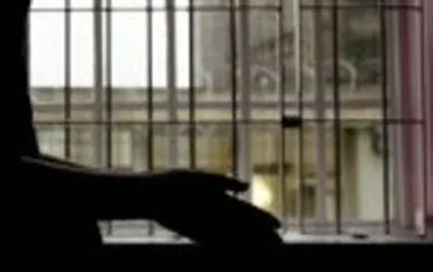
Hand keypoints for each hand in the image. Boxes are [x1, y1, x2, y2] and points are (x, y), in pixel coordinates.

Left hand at [144, 170, 282, 246]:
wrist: (152, 194)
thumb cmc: (176, 181)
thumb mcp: (201, 177)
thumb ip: (224, 181)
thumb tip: (247, 187)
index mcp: (220, 197)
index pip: (247, 210)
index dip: (263, 218)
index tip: (278, 225)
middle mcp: (216, 212)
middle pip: (244, 226)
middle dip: (261, 235)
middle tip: (279, 244)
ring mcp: (208, 224)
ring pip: (234, 237)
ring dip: (250, 245)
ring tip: (268, 253)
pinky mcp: (197, 235)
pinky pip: (218, 245)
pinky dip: (231, 250)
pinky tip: (244, 255)